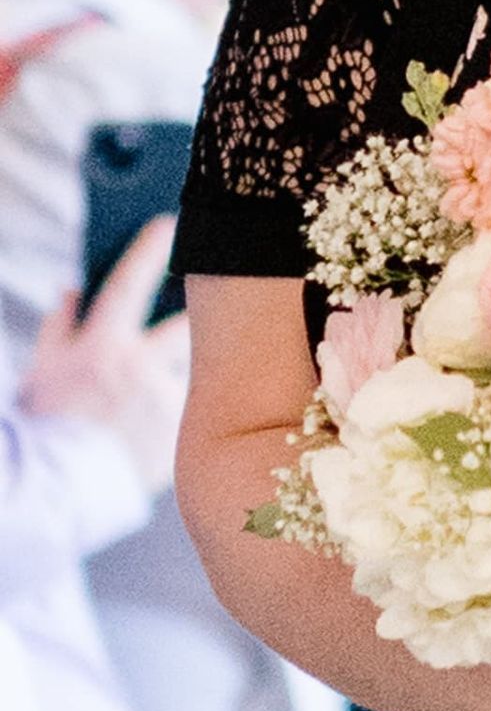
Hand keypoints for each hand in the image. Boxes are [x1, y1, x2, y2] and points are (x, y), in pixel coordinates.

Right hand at [19, 216, 187, 493]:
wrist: (60, 486)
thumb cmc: (48, 425)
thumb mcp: (43, 370)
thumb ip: (61, 327)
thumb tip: (72, 290)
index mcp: (103, 346)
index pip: (128, 285)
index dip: (148, 251)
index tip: (169, 225)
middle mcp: (143, 367)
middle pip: (188, 325)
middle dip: (202, 311)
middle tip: (227, 292)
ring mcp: (169, 399)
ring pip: (198, 371)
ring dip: (194, 373)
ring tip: (174, 387)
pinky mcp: (187, 430)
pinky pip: (202, 413)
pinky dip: (192, 413)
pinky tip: (176, 425)